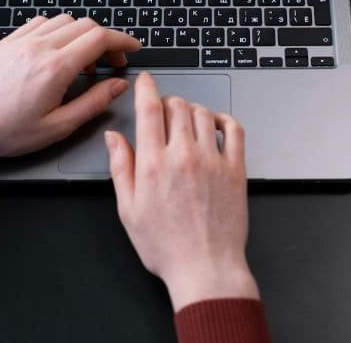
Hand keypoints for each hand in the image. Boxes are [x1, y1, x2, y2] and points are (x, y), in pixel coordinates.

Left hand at [0, 15, 140, 178]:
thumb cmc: (8, 132)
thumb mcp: (59, 127)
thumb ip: (94, 103)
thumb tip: (119, 85)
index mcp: (55, 69)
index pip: (100, 38)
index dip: (123, 40)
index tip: (133, 48)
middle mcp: (39, 48)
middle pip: (86, 25)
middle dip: (106, 40)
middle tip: (112, 62)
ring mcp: (21, 41)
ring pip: (64, 20)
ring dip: (82, 35)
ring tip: (83, 62)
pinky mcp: (8, 41)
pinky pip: (41, 23)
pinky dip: (58, 31)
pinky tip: (57, 51)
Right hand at [105, 72, 257, 310]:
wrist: (205, 269)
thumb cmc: (166, 247)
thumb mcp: (128, 210)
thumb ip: (120, 168)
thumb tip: (114, 138)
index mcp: (153, 164)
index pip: (149, 109)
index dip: (146, 88)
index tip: (145, 81)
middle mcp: (184, 156)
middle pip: (177, 106)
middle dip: (167, 101)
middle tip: (163, 109)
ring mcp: (213, 161)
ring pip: (203, 113)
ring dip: (192, 109)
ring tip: (186, 119)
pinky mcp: (236, 170)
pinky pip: (234, 130)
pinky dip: (224, 119)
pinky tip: (216, 124)